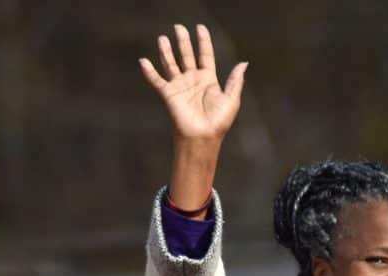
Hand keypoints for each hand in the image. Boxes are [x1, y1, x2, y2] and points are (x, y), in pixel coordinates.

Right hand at [140, 24, 246, 143]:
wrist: (203, 136)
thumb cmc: (219, 122)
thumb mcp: (231, 99)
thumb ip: (235, 80)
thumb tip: (244, 63)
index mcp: (208, 80)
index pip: (205, 56)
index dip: (203, 42)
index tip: (200, 28)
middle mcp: (193, 81)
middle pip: (186, 56)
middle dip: (183, 42)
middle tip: (178, 27)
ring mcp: (180, 87)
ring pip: (171, 64)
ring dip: (166, 51)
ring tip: (163, 38)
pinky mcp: (168, 94)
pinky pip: (156, 80)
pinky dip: (149, 71)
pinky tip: (143, 61)